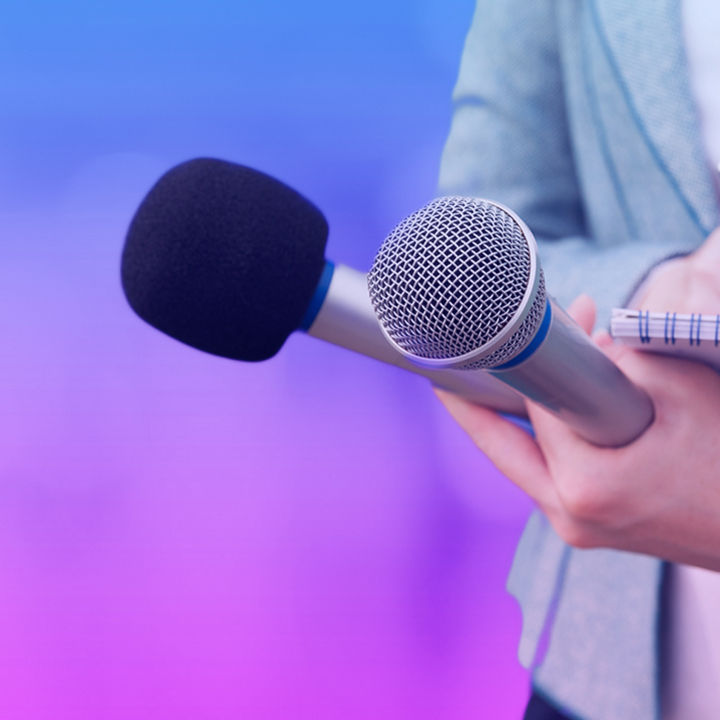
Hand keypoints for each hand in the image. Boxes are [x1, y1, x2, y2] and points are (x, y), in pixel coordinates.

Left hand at [435, 228, 719, 569]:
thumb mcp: (677, 390)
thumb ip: (611, 363)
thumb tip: (570, 343)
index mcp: (584, 487)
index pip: (529, 407)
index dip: (516, 362)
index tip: (481, 337)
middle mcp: (569, 517)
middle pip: (502, 442)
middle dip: (490, 392)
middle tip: (463, 359)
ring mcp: (576, 528)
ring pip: (524, 457)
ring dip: (528, 410)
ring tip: (539, 366)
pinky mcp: (587, 527)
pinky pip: (549, 471)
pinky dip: (551, 435)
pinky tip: (560, 403)